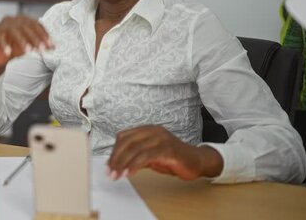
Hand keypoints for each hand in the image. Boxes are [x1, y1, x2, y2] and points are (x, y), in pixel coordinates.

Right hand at [0, 15, 53, 76]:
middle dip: (36, 39)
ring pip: (13, 31)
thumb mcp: (29, 46)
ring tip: (28, 51)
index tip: (50, 45)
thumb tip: (53, 47)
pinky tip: (8, 53)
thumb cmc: (15, 47)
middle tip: (42, 50)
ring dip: (22, 41)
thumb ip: (40, 45)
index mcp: (23, 20)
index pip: (36, 25)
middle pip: (26, 27)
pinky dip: (4, 45)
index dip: (44, 35)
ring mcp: (2, 25)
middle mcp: (13, 20)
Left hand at [107, 125, 222, 180]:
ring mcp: (161, 138)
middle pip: (127, 142)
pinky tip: (129, 173)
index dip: (114, 151)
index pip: (124, 137)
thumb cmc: (173, 158)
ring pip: (135, 149)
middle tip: (110, 172)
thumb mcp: (150, 156)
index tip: (108, 165)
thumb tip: (117, 164)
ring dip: (123, 163)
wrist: (197, 161)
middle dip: (116, 158)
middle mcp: (153, 131)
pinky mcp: (168, 148)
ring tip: (117, 175)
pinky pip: (146, 156)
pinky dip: (135, 165)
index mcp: (147, 130)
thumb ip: (135, 156)